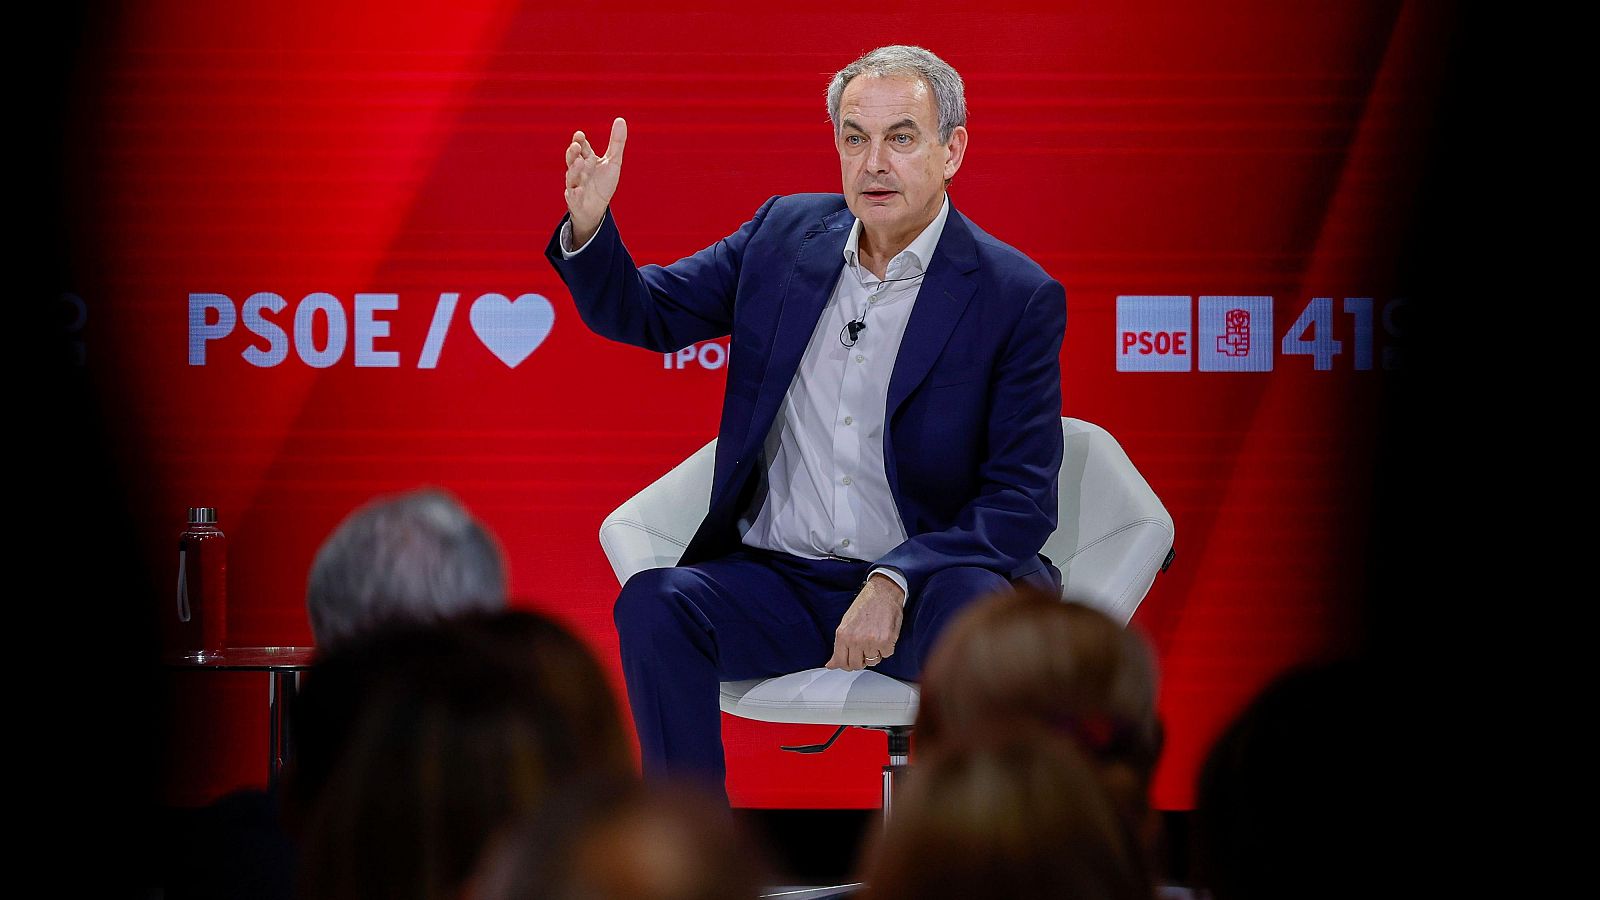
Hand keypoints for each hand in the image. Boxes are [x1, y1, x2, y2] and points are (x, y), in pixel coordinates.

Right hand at [563, 117, 626, 247]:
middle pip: (572, 159)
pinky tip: (579, 190)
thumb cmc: (603, 183)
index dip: (580, 141)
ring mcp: (575, 185)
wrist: (596, 208)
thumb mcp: (613, 161)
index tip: (580, 135)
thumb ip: (617, 142)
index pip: (582, 148)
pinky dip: (575, 193)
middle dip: (573, 152)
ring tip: (579, 162)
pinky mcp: (575, 200)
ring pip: (572, 177)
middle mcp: (578, 171)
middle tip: (576, 145)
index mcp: (586, 159)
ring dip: (574, 170)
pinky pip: (573, 197)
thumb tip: (620, 119)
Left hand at [825, 574, 904, 670]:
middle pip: (856, 665)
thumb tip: (831, 664)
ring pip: (873, 661)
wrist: (883, 592)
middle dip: (861, 661)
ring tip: (875, 637)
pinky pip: (886, 654)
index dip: (846, 665)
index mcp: (843, 635)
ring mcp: (871, 641)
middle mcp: (856, 640)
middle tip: (864, 650)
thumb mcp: (845, 624)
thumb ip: (839, 646)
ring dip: (875, 653)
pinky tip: (884, 635)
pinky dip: (886, 648)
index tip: (849, 664)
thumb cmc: (865, 605)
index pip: (841, 662)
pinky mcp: (886, 641)